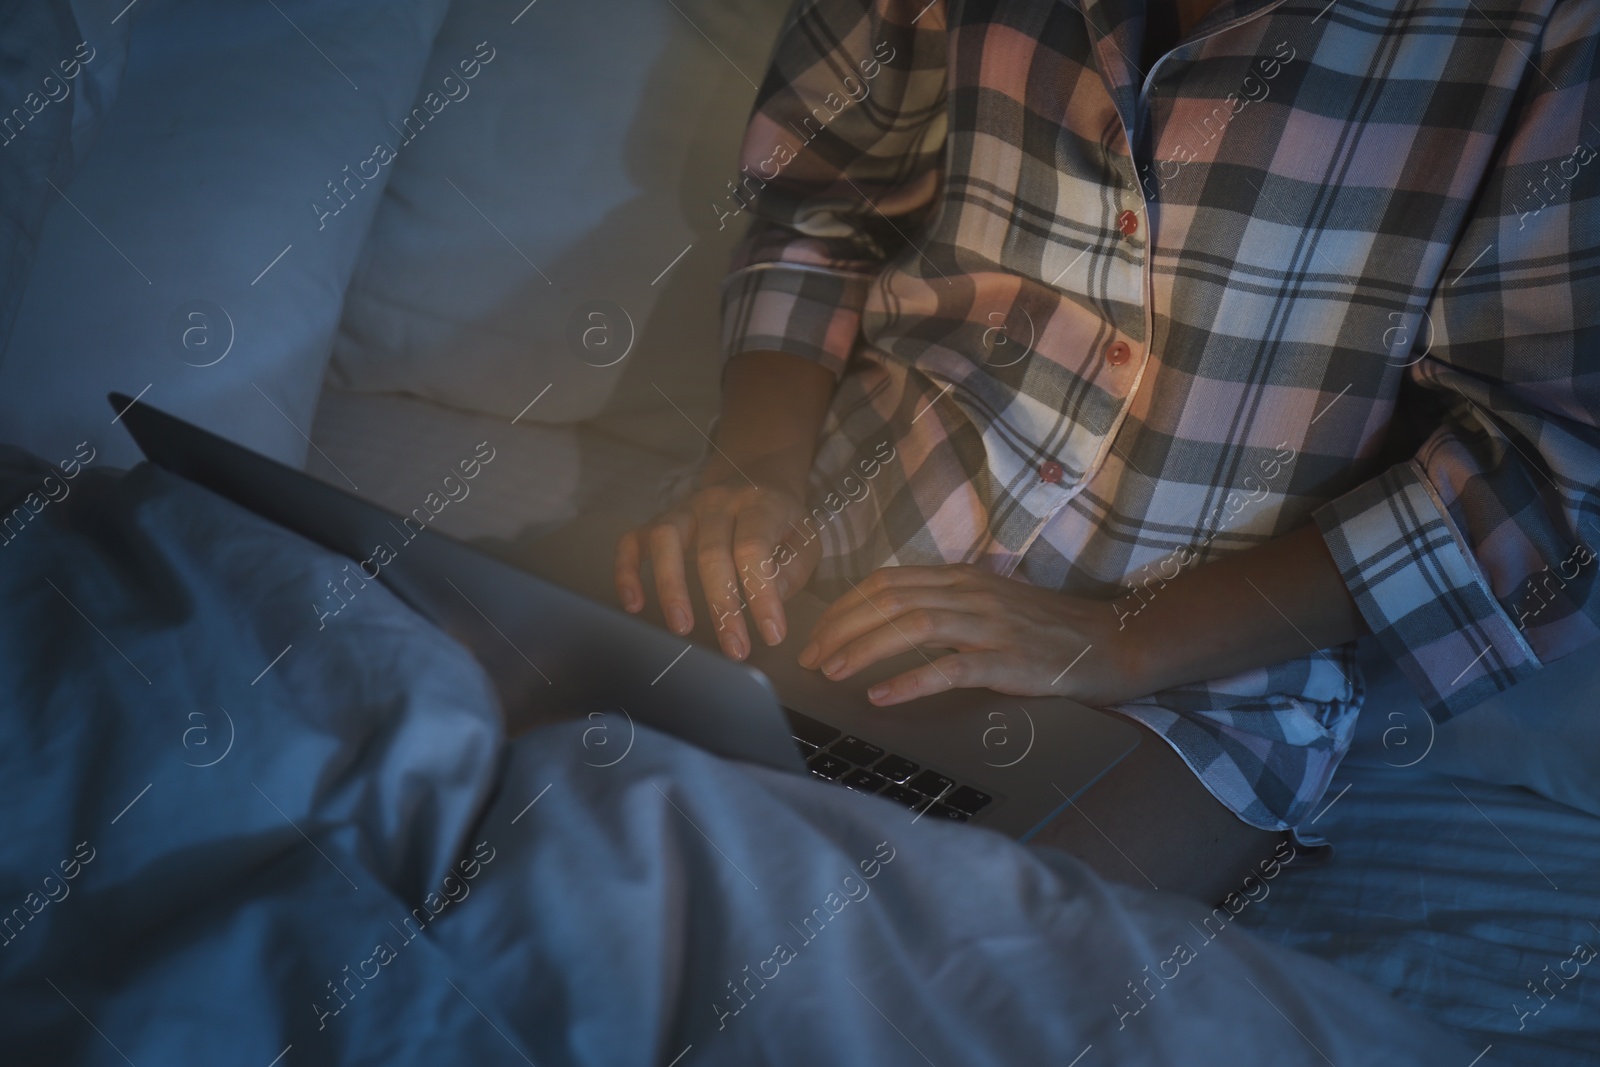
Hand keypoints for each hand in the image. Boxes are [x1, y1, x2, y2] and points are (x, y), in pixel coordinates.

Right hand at [614, 480, 821, 659]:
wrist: (758, 477)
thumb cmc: (782, 521)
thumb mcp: (805, 538)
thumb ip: (793, 569)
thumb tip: (771, 599)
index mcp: (759, 504)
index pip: (754, 550)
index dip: (761, 595)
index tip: (772, 635)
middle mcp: (718, 502)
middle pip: (712, 552)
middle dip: (722, 606)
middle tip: (734, 649)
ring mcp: (684, 508)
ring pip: (666, 539)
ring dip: (671, 586)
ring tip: (681, 628)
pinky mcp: (659, 519)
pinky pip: (633, 540)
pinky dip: (627, 571)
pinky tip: (633, 603)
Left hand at [796, 564, 1142, 706]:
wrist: (1111, 642)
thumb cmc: (1047, 629)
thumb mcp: (990, 603)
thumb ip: (945, 605)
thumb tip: (890, 621)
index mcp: (961, 578)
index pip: (886, 582)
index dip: (844, 606)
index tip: (817, 633)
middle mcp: (970, 594)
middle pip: (888, 601)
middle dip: (840, 629)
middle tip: (810, 658)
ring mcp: (989, 625)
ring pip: (910, 627)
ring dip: (863, 650)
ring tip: (832, 671)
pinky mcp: (1007, 660)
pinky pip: (948, 668)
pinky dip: (908, 681)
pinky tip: (881, 695)